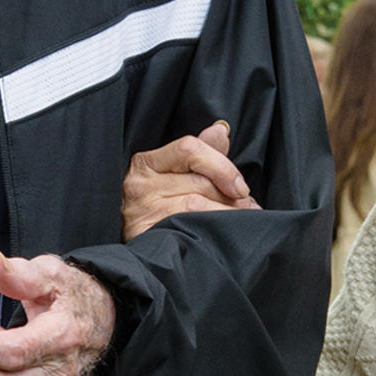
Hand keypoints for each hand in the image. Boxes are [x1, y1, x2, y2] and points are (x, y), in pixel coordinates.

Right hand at [120, 120, 257, 239]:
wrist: (127, 245)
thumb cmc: (156, 202)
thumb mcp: (173, 173)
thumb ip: (199, 153)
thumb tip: (220, 131)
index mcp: (147, 162)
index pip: (189, 149)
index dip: (222, 166)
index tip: (241, 187)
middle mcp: (140, 184)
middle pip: (199, 182)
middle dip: (230, 196)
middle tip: (248, 208)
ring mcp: (140, 211)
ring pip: (196, 207)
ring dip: (225, 214)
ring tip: (240, 222)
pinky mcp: (144, 235)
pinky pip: (186, 229)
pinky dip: (210, 231)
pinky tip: (220, 235)